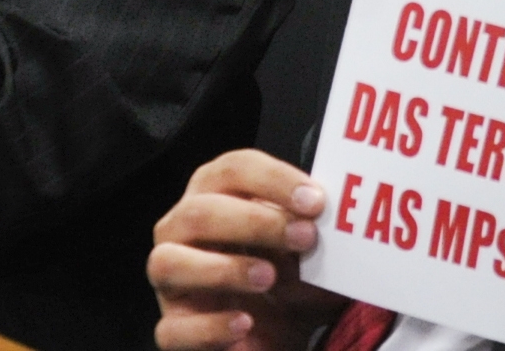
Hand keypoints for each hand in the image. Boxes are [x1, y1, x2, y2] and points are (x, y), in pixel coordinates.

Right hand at [149, 149, 347, 350]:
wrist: (274, 337)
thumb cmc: (285, 282)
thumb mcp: (303, 253)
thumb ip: (309, 230)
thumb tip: (336, 218)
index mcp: (214, 196)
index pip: (232, 170)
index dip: (273, 180)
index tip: (315, 201)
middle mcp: (181, 231)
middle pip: (200, 212)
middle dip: (254, 221)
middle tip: (304, 237)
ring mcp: (170, 282)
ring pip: (169, 263)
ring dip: (222, 268)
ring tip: (268, 277)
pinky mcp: (172, 328)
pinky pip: (174, 329)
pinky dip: (209, 326)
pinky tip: (244, 324)